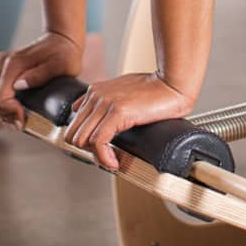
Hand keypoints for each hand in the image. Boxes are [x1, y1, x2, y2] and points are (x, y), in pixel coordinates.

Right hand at [0, 31, 85, 127]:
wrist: (61, 38)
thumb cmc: (64, 53)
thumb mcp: (61, 65)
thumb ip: (40, 75)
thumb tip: (19, 85)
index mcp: (13, 64)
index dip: (10, 113)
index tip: (24, 119)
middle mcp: (0, 63)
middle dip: (2, 114)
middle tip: (20, 120)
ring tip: (16, 116)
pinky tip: (12, 108)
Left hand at [65, 73, 195, 171]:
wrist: (173, 83)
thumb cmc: (155, 88)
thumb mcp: (124, 90)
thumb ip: (107, 99)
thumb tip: (94, 114)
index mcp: (95, 91)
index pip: (74, 123)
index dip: (85, 142)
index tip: (101, 150)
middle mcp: (96, 96)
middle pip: (73, 134)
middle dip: (87, 151)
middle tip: (106, 158)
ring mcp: (105, 103)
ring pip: (81, 140)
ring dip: (96, 156)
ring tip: (112, 160)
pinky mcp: (117, 112)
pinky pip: (98, 142)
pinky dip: (104, 157)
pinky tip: (115, 162)